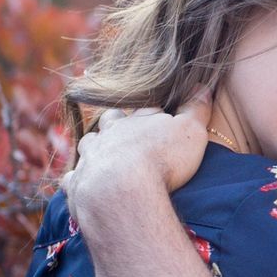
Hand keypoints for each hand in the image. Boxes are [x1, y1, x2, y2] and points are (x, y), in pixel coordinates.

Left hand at [62, 96, 211, 232]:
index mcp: (136, 120)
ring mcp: (90, 158)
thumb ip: (197, 109)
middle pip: (110, 120)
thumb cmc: (163, 160)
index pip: (145, 110)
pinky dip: (78, 179)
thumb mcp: (191, 132)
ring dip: (94, 147)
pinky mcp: (78, 184)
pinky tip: (83, 184)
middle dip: (116, 122)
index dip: (152, 112)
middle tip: (124, 129)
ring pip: (88, 144)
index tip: (159, 115)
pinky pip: (73, 178)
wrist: (123, 191)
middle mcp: (109, 134)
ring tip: (102, 153)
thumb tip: (203, 85)